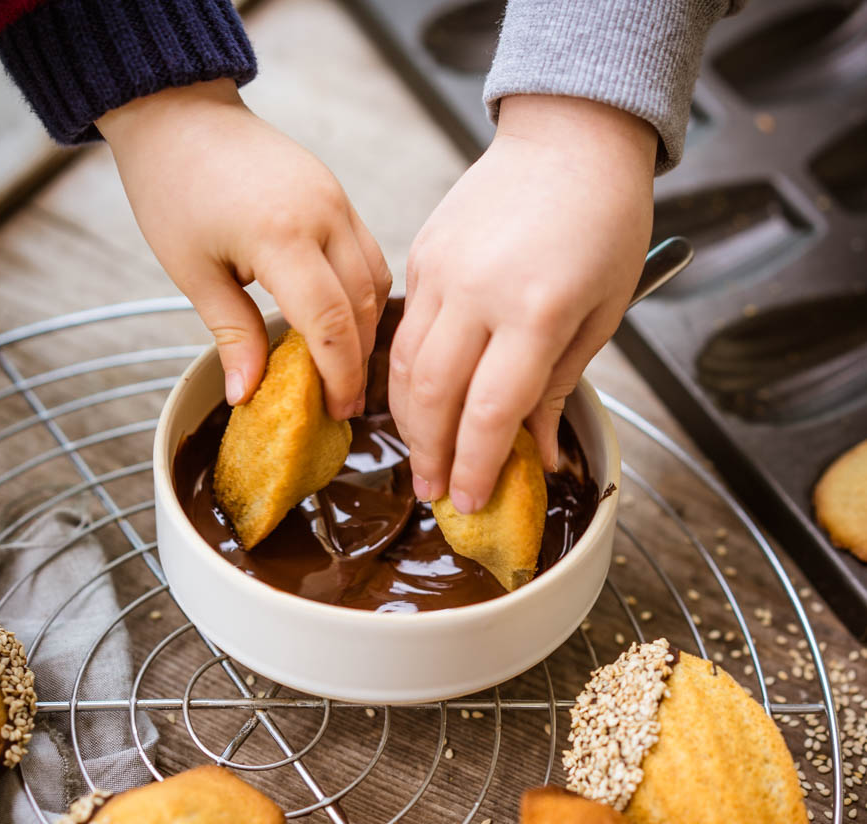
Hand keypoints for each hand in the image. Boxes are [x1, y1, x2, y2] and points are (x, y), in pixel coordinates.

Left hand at [97, 80, 390, 417]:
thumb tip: (246, 395)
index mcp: (281, 236)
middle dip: (357, 362)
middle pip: (362, 307)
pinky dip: (363, 294)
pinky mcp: (338, 193)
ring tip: (344, 367)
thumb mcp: (193, 271)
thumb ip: (231, 334)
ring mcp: (337, 200)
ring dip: (365, 329)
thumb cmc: (173, 188)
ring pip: (376, 282)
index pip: (331, 323)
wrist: (178, 111)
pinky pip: (368, 254)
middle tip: (342, 403)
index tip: (336, 411)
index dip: (339, 375)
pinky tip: (343, 320)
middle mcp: (323, 215)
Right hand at [389, 95, 655, 511]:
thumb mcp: (601, 315)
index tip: (471, 501)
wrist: (571, 136)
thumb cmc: (605, 225)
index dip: (476, 467)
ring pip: (405, 367)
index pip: (490, 411)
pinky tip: (419, 401)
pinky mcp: (422, 254)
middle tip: (436, 492)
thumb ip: (560, 390)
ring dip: (410, 422)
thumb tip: (539, 455)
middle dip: (432, 455)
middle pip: (434, 396)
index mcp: (536, 311)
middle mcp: (479, 291)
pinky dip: (406, 374)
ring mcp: (442, 271)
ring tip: (422, 457)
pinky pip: (404, 328)